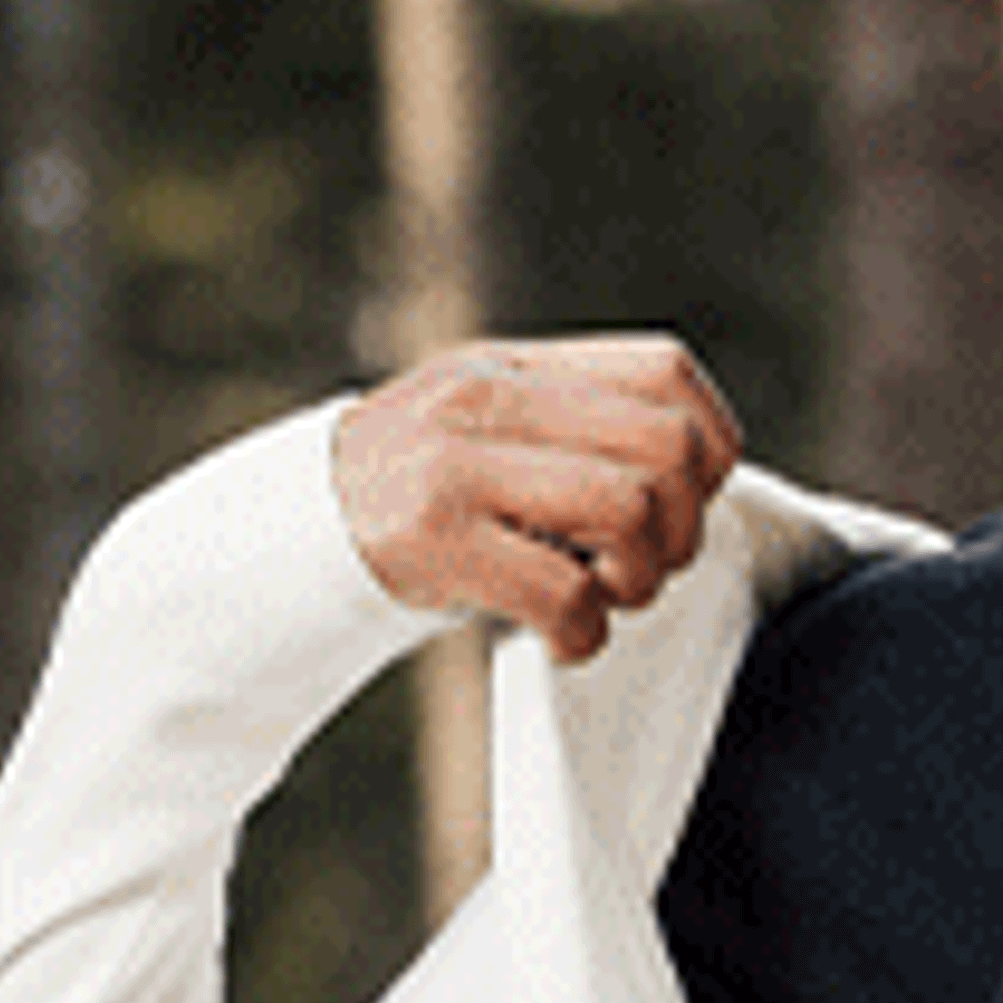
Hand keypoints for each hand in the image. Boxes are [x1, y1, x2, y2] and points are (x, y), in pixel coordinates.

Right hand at [331, 333, 744, 662]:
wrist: (293, 535)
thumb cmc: (420, 496)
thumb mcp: (489, 427)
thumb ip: (579, 426)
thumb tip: (702, 466)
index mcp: (515, 368)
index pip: (667, 373)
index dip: (708, 448)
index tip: (682, 502)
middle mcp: (486, 399)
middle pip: (667, 447)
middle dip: (682, 526)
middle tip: (642, 564)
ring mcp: (455, 463)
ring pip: (630, 511)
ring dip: (638, 581)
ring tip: (600, 595)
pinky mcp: (431, 537)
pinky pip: (565, 595)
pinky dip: (584, 634)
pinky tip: (559, 634)